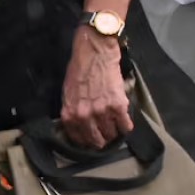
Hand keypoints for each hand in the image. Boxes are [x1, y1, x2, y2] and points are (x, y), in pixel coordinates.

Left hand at [61, 26, 132, 147]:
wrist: (95, 53)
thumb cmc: (80, 69)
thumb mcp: (68, 92)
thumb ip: (73, 110)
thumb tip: (80, 123)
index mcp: (70, 114)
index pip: (78, 139)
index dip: (87, 141)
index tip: (92, 141)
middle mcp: (84, 116)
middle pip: (96, 140)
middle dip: (102, 141)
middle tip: (106, 138)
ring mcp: (101, 112)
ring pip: (111, 134)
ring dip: (115, 133)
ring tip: (116, 128)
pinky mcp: (117, 106)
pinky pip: (125, 125)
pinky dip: (126, 126)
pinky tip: (126, 123)